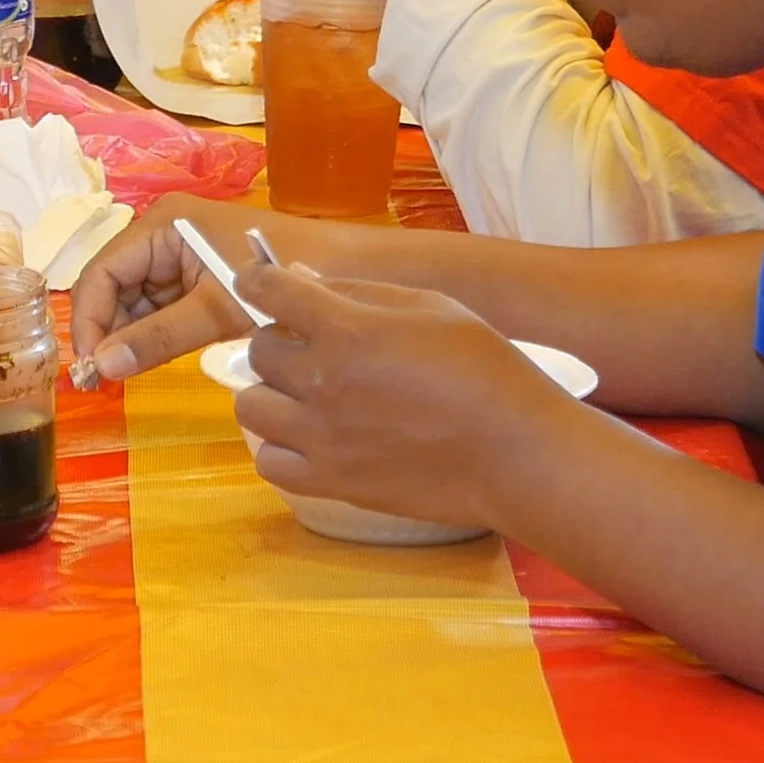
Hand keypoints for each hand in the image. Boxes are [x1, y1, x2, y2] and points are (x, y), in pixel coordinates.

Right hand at [70, 194, 320, 378]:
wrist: (340, 269)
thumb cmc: (277, 278)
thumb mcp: (215, 310)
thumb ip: (157, 338)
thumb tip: (102, 367)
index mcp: (160, 225)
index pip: (101, 273)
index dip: (87, 321)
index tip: (89, 368)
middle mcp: (160, 234)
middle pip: (111, 286)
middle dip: (106, 331)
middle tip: (103, 381)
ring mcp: (177, 255)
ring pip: (132, 301)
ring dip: (127, 336)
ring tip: (124, 376)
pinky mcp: (194, 276)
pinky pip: (157, 307)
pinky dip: (150, 334)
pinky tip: (149, 361)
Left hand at [234, 261, 584, 533]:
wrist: (512, 450)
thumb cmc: (482, 367)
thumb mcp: (429, 305)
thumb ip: (360, 293)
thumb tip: (303, 283)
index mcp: (345, 330)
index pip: (268, 293)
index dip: (256, 281)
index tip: (258, 282)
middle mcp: (320, 382)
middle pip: (257, 350)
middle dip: (279, 338)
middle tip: (312, 344)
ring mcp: (320, 437)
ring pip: (251, 405)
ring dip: (273, 392)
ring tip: (309, 394)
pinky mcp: (330, 482)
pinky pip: (269, 461)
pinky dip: (281, 446)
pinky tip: (311, 437)